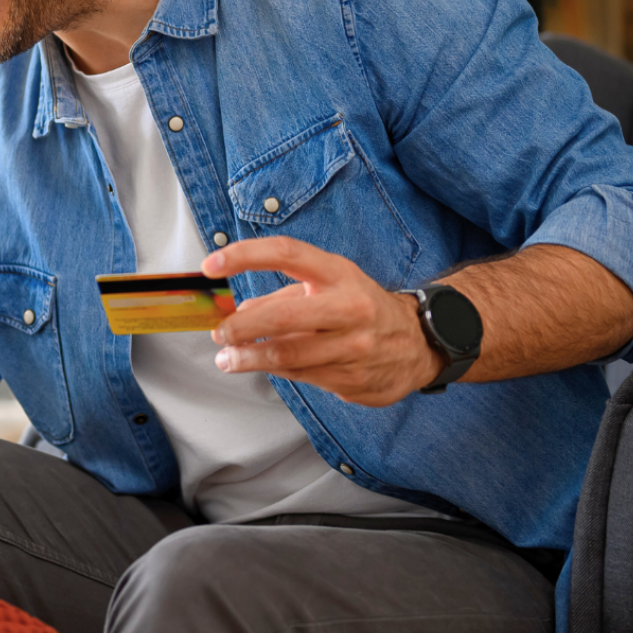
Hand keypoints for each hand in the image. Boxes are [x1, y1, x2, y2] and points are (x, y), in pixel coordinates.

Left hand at [200, 236, 441, 406]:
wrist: (420, 343)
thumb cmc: (364, 307)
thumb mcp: (329, 286)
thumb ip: (282, 296)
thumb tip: (239, 312)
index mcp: (339, 274)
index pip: (286, 254)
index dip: (244, 256)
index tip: (212, 264)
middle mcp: (348, 308)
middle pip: (282, 316)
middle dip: (241, 327)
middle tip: (219, 333)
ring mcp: (353, 346)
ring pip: (288, 355)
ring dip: (249, 358)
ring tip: (227, 358)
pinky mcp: (353, 378)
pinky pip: (302, 375)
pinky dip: (275, 371)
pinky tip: (262, 366)